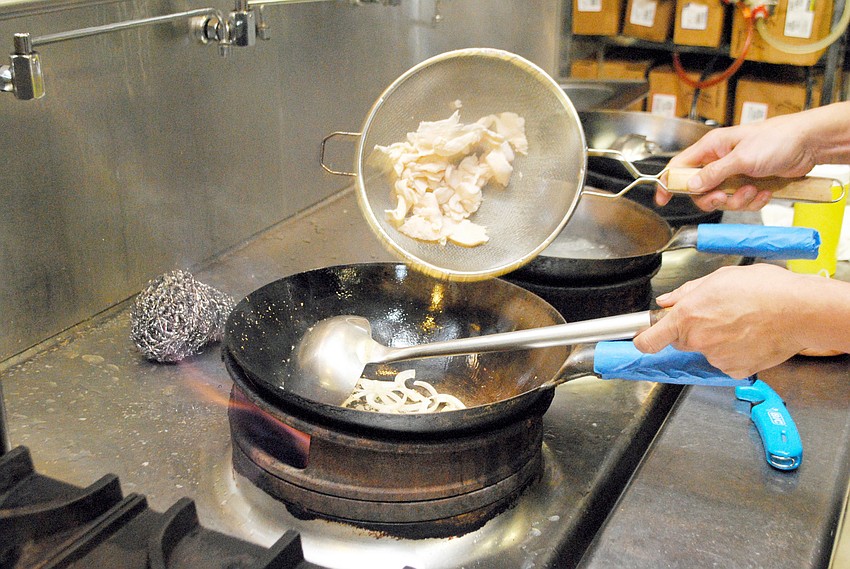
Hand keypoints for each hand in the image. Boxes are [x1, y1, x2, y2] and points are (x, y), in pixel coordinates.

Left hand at [633, 264, 812, 377]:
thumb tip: (667, 301)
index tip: (642, 339)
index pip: (649, 339)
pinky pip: (726, 363)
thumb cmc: (764, 289)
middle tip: (717, 315)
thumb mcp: (718, 278)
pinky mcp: (735, 370)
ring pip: (706, 351)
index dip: (643, 340)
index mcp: (688, 315)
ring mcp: (716, 358)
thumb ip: (686, 293)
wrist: (800, 310)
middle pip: (681, 341)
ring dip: (717, 341)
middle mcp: (697, 340)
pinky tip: (750, 337)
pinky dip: (734, 353)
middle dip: (691, 331)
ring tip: (741, 322)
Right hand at [655, 113, 820, 211]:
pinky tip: (764, 189)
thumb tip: (692, 185)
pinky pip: (742, 202)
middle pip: (701, 190)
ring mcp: (735, 174)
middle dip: (714, 198)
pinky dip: (754, 200)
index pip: (680, 167)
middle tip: (723, 197)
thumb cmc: (778, 139)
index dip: (669, 183)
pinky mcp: (750, 184)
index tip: (662, 199)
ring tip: (754, 188)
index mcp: (712, 148)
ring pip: (723, 199)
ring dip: (739, 199)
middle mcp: (720, 161)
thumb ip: (714, 174)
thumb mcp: (741, 158)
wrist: (809, 145)